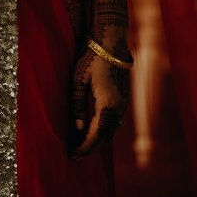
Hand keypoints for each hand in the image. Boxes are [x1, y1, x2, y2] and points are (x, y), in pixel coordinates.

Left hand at [70, 31, 130, 160]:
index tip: (72, 156)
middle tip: (75, 156)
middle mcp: (119, 108)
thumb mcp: (78, 80)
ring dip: (97, 139)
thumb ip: (77, 105)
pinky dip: (103, 129)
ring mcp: (124, 103)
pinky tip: (93, 129)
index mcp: (107, 105)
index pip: (95, 135)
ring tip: (81, 145)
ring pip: (111, 129)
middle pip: (105, 136)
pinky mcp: (123, 97)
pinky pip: (115, 120)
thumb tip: (78, 128)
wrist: (111, 41)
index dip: (84, 147)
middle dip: (90, 147)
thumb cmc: (91, 58)